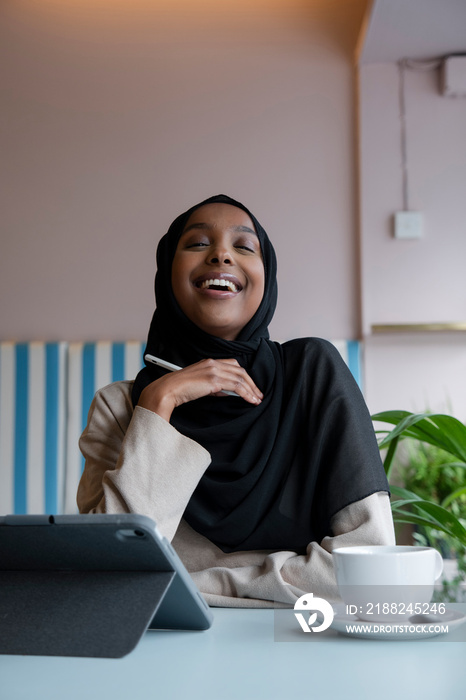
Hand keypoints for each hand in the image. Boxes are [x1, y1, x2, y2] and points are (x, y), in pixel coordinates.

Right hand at [138, 358, 262, 420]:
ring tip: (256, 400)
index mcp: (209, 362)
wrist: (167, 390)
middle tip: (258, 395)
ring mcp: (214, 370)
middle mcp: (213, 363)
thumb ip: (214, 386)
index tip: (250, 387)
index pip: (233, 365)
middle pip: (240, 370)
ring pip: (240, 378)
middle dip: (252, 383)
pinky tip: (250, 400)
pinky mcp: (214, 380)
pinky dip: (246, 393)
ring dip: (251, 390)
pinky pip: (236, 386)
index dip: (245, 376)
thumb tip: (228, 392)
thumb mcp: (200, 385)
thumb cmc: (180, 390)